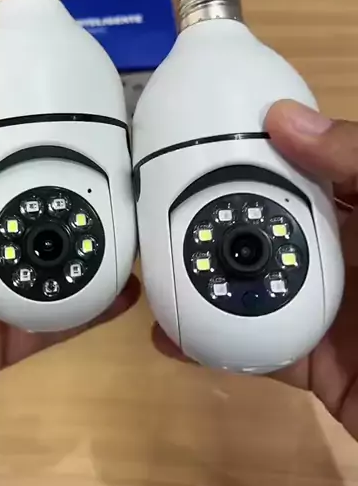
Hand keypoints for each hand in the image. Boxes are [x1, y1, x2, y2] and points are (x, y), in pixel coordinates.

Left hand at [0, 117, 138, 469]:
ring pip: (42, 262)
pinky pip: (46, 325)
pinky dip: (87, 310)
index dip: (18, 142)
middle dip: (67, 189)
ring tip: (137, 222)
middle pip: (20, 208)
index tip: (70, 122)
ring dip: (86, 245)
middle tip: (124, 170)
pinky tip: (126, 291)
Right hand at [153, 100, 357, 440]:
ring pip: (255, 285)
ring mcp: (333, 312)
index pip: (306, 167)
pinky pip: (257, 350)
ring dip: (202, 277)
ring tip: (147, 263)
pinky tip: (168, 335)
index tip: (195, 137)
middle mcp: (351, 253)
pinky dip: (212, 344)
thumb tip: (283, 117)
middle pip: (270, 224)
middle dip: (213, 212)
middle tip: (151, 202)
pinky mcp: (319, 367)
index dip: (255, 149)